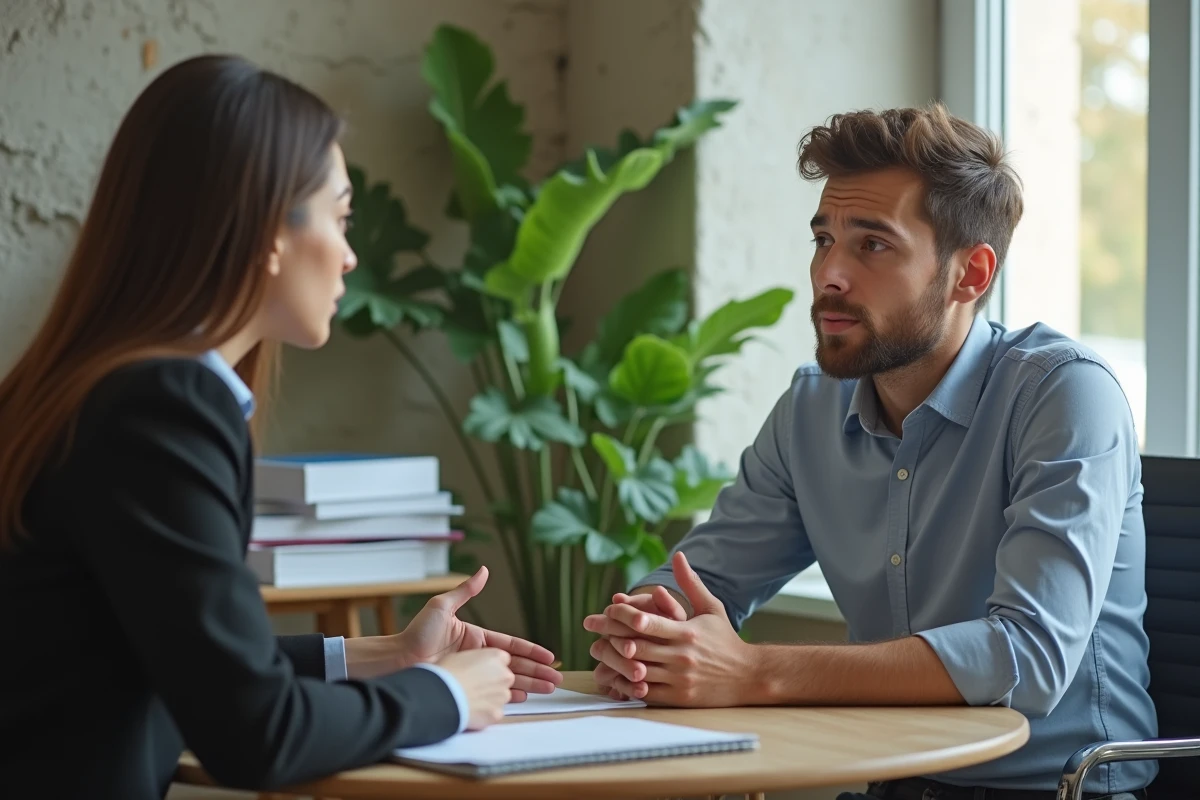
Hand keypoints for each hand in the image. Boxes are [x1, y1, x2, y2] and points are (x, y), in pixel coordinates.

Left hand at [398, 566, 562, 701]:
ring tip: (548, 691)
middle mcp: (476, 657)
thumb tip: (483, 570)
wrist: (397, 661)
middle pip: (515, 665)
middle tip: (556, 679)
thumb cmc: (415, 633)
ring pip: (507, 680)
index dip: (531, 651)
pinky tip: (522, 700)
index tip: (549, 656)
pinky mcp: (465, 688)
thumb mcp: (442, 606)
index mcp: (475, 638)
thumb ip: (465, 591)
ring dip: (528, 686)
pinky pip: (491, 693)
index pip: (511, 645)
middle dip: (537, 672)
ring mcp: (471, 675)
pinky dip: (508, 697)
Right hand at [437, 648, 513, 729]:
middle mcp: (504, 675)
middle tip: (475, 687)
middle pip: (504, 678)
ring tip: (470, 700)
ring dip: (490, 699)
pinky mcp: (497, 713)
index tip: (481, 671)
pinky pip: (494, 713)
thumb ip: (474, 661)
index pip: (503, 660)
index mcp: (496, 656)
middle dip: (493, 683)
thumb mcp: (460, 656)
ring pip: (501, 697)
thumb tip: (473, 668)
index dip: (491, 666)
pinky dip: (485, 714)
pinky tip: (470, 711)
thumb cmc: (446, 674)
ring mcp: (503, 695)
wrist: (442, 696)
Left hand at [591, 552, 754, 706]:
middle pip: (635, 646)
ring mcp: (678, 679)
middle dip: (610, 636)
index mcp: (686, 631)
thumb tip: (678, 555)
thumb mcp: (711, 607)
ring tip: (597, 652)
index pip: (646, 622)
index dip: (623, 615)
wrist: (749, 676)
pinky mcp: (677, 698)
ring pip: (636, 671)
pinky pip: (644, 693)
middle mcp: (680, 656)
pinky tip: (614, 677)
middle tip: (591, 629)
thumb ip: (690, 583)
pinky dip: (627, 685)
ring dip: (613, 662)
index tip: (608, 609)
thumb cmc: (726, 640)